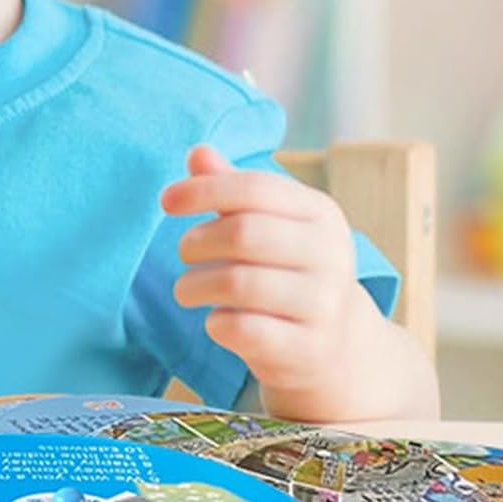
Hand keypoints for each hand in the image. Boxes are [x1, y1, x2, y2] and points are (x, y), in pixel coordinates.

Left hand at [159, 143, 363, 396]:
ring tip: (188, 290)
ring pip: (238, 283)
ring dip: (195, 286)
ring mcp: (324, 304)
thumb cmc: (287, 273)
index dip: (204, 190)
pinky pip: (243, 330)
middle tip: (184, 253)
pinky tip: (216, 321)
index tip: (166, 201)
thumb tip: (197, 153)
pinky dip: (216, 324)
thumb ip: (232, 190)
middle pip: (244, 234)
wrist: (336, 346)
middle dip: (197, 242)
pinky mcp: (308, 348)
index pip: (256, 189)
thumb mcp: (270, 226)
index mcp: (321, 214)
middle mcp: (331, 255)